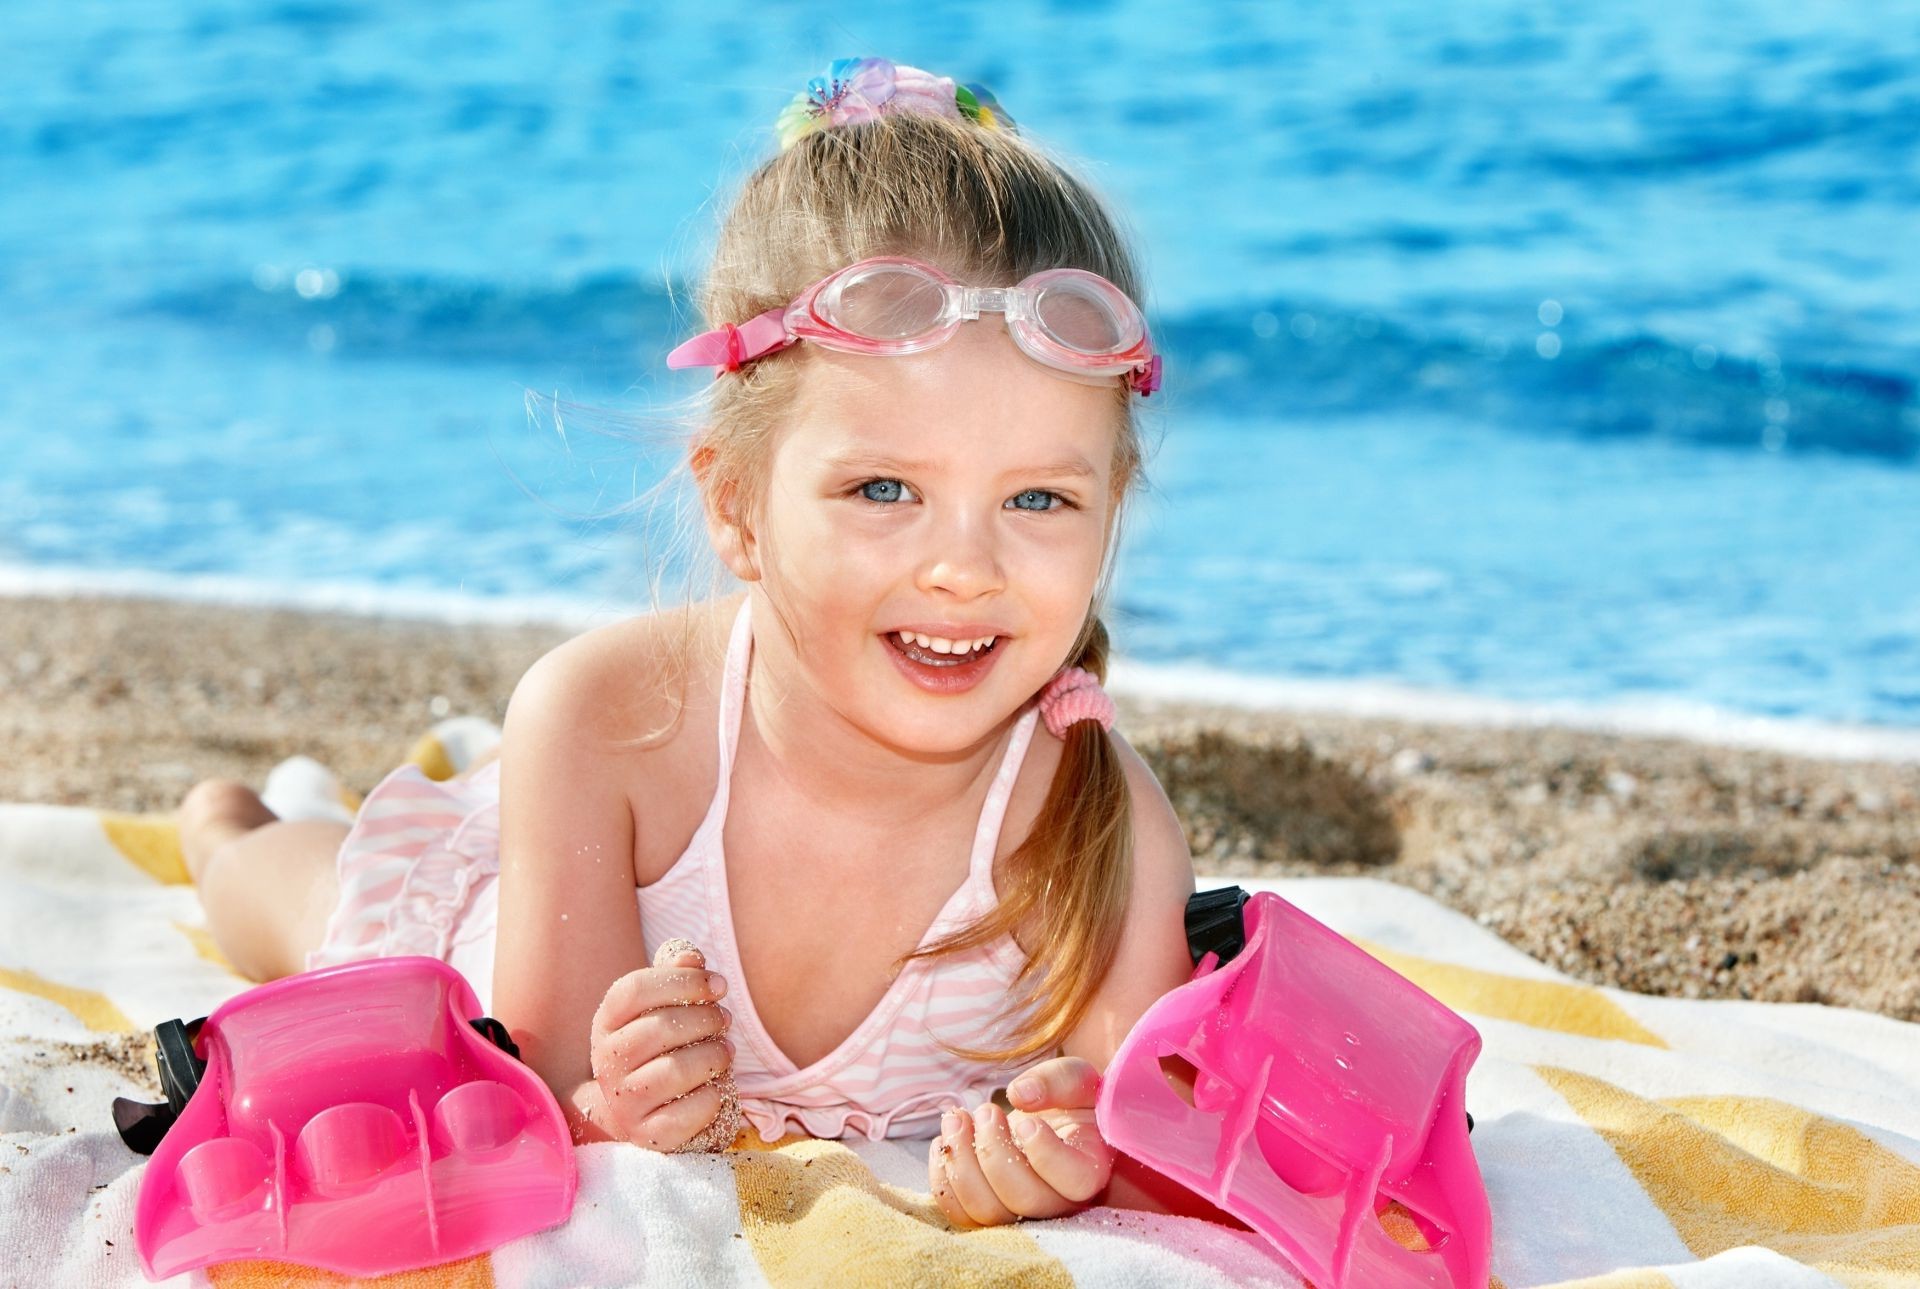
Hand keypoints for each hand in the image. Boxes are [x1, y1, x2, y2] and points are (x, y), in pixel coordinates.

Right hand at [589, 943, 734, 1151]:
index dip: (682, 981)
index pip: (634, 989)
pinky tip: (718, 1087)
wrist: (636, 1114)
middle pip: (658, 1028)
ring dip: (712, 1056)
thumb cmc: (658, 1051)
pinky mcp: (647, 1135)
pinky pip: (688, 1113)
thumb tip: (691, 956)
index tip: (718, 985)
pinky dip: (713, 1096)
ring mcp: (624, 1102)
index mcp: (607, 1024)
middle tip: (725, 1019)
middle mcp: (607, 1063)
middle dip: (704, 1019)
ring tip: (725, 1052)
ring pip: (674, 1071)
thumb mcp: (659, 1012)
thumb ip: (675, 980)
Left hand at [928, 1056, 1113, 1227]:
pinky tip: (945, 1140)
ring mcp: (1022, 1212)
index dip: (1045, 1152)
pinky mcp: (989, 1210)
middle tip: (987, 1110)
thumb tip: (1021, 1094)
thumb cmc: (1068, 1100)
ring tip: (957, 1118)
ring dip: (962, 1162)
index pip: (1075, 1180)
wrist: (1048, 1122)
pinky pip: (961, 1213)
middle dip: (993, 1151)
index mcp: (1089, 1168)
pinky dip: (943, 1178)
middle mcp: (1059, 1201)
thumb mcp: (1076, 1079)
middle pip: (1023, 1200)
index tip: (1025, 1120)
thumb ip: (1059, 1080)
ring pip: (987, 1211)